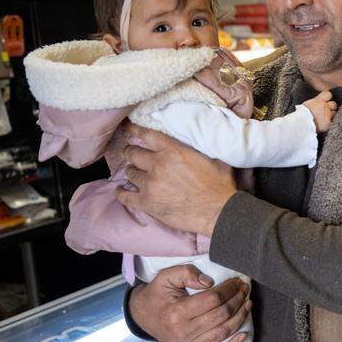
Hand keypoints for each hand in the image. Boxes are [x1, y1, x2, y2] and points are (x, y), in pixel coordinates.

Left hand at [117, 124, 235, 236]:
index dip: (135, 130)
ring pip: (130, 173)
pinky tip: (121, 190)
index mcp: (173, 151)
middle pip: (132, 153)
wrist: (217, 212)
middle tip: (132, 154)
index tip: (128, 129)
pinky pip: (125, 196)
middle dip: (131, 153)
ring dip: (132, 172)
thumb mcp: (215, 158)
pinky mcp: (147, 203)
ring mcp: (150, 184)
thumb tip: (205, 139)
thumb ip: (202, 148)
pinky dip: (121, 193)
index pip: (147, 135)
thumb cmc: (219, 186)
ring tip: (134, 174)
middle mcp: (158, 164)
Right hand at [128, 264, 252, 341]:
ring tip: (247, 303)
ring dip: (240, 317)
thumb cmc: (158, 294)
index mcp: (177, 313)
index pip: (213, 300)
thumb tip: (210, 282)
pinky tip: (244, 334)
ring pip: (223, 333)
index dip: (229, 289)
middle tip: (245, 289)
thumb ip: (187, 273)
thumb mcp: (166, 277)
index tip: (237, 281)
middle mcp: (183, 333)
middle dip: (238, 300)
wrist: (143, 315)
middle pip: (221, 315)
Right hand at [303, 91, 336, 132]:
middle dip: (331, 108)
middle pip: (334, 104)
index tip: (325, 101)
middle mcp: (324, 106)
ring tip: (323, 120)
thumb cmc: (301, 115)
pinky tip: (324, 125)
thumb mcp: (306, 104)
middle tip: (324, 112)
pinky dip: (329, 124)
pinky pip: (332, 122)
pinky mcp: (328, 124)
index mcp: (318, 100)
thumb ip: (315, 102)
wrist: (301, 124)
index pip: (328, 94)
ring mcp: (327, 115)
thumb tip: (318, 101)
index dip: (327, 98)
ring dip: (331, 116)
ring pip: (334, 113)